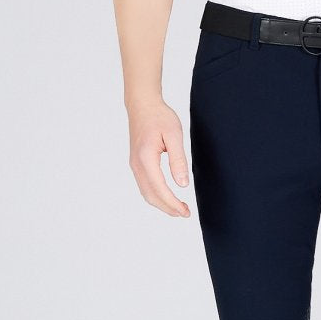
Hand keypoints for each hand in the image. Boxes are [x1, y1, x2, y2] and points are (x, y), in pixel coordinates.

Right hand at [127, 98, 190, 216]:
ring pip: (146, 193)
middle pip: (150, 196)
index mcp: (146, 158)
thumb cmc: (159, 117)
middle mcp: (137, 165)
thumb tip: (182, 184)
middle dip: (168, 208)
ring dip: (161, 203)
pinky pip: (145, 185)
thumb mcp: (174, 135)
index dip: (172, 203)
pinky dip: (156, 195)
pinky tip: (167, 196)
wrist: (142, 106)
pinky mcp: (136, 163)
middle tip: (185, 213)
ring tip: (178, 208)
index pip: (159, 189)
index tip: (185, 211)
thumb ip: (178, 160)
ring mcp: (134, 165)